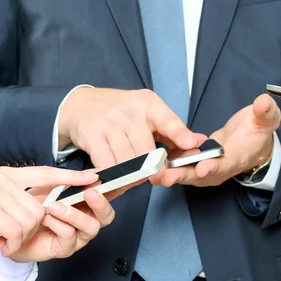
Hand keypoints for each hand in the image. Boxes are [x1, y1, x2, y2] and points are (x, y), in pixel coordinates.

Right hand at [0, 166, 98, 253]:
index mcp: (8, 175)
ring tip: (5, 240)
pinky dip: (12, 243)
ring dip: (22, 237)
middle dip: (35, 229)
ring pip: (32, 219)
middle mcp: (5, 179)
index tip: (93, 177)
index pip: (47, 173)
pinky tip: (0, 244)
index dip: (71, 177)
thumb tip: (41, 206)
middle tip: (16, 237)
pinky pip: (16, 230)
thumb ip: (15, 197)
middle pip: (42, 207)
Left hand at [5, 188, 114, 262]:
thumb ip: (70, 178)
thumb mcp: (49, 184)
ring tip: (54, 206)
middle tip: (89, 192)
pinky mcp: (64, 248)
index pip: (109, 195)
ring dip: (74, 214)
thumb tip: (93, 174)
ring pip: (91, 227)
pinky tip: (45, 218)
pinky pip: (69, 236)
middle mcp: (87, 219)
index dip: (119, 189)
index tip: (123, 180)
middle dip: (101, 203)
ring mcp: (77, 236)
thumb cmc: (32, 204)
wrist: (11, 226)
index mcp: (86, 202)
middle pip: (107, 215)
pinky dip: (58, 224)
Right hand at [58, 87, 206, 167]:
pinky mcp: (92, 135)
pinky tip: (114, 176)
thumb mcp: (146, 111)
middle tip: (152, 176)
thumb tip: (199, 141)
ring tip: (131, 176)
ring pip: (128, 162)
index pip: (168, 120)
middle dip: (151, 169)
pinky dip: (112, 176)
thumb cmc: (119, 112)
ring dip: (131, 176)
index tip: (192, 144)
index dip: (181, 134)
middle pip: (147, 152)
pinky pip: (107, 165)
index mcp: (148, 104)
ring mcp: (109, 123)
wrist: (80, 104)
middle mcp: (129, 111)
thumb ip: (171, 128)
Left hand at [150, 94, 280, 186]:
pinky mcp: (198, 166)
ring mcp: (209, 169)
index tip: (201, 168)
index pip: (227, 162)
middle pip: (201, 175)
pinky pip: (183, 168)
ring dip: (172, 174)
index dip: (214, 166)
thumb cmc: (258, 131)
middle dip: (184, 176)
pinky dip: (170, 167)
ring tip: (154, 173)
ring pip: (189, 174)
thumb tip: (263, 102)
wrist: (252, 144)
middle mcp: (222, 168)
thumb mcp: (266, 119)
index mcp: (239, 156)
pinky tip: (154, 163)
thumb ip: (265, 112)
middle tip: (166, 177)